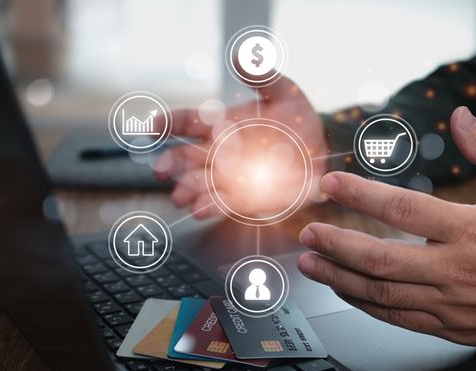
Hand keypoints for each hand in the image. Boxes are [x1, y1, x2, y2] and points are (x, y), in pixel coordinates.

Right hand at [153, 76, 328, 218]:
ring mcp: (229, 177)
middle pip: (186, 158)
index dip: (168, 124)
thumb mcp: (285, 93)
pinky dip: (210, 206)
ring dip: (188, 189)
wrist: (322, 152)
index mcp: (222, 125)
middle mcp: (219, 152)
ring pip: (200, 183)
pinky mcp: (244, 198)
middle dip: (171, 163)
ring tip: (179, 196)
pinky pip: (222, 203)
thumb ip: (262, 76)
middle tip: (161, 168)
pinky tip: (199, 210)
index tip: (153, 128)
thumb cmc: (299, 120)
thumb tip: (240, 55)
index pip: (188, 122)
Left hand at [297, 107, 475, 370]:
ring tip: (311, 264)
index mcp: (473, 231)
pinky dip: (366, 305)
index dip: (359, 194)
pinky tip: (346, 292)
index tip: (331, 183)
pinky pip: (397, 319)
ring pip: (380, 294)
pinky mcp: (451, 329)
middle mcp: (456, 271)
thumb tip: (462, 118)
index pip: (402, 209)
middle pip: (378, 258)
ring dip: (339, 278)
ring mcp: (451, 305)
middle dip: (335, 243)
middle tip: (308, 232)